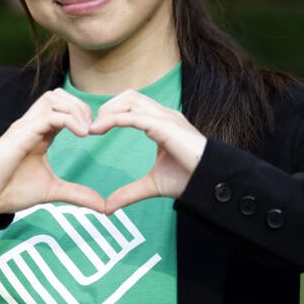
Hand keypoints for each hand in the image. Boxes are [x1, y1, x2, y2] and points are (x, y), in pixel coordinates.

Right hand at [0, 89, 105, 216]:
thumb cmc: (12, 189)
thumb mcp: (52, 191)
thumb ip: (77, 194)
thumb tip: (103, 206)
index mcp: (40, 132)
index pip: (63, 106)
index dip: (83, 113)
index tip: (96, 133)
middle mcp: (33, 124)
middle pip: (59, 95)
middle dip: (81, 106)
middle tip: (92, 129)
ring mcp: (26, 126)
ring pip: (53, 98)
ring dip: (75, 109)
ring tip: (86, 130)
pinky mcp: (21, 134)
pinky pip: (48, 115)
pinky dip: (69, 119)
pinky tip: (81, 134)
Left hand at [89, 90, 207, 213]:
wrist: (211, 182)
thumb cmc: (189, 179)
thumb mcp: (152, 185)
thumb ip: (130, 193)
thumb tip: (108, 207)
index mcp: (162, 123)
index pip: (133, 105)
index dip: (112, 111)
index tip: (94, 128)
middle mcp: (164, 115)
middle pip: (130, 96)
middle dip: (108, 105)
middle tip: (92, 126)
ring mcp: (166, 118)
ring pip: (131, 100)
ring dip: (108, 109)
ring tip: (94, 127)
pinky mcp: (166, 127)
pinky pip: (134, 116)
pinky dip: (114, 119)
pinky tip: (99, 129)